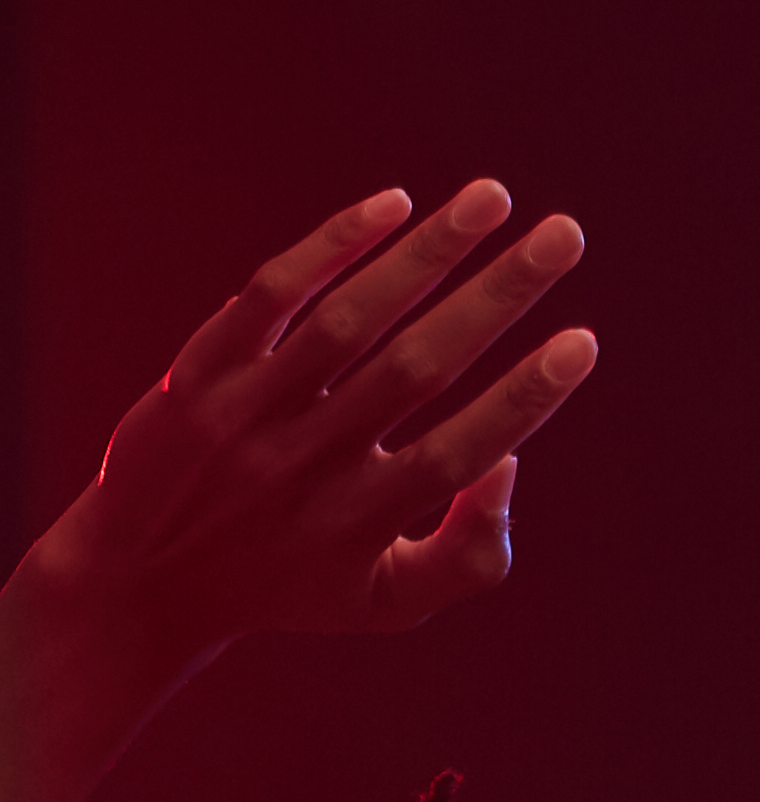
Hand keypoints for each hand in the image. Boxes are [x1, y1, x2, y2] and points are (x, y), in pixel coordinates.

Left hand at [18, 183, 600, 673]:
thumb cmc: (291, 585)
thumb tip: (511, 462)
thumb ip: (473, 555)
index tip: (582, 340)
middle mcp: (303, 466)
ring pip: (347, 318)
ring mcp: (245, 414)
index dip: (524, 397)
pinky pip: (270, 297)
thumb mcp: (390, 604)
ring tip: (494, 198)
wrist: (135, 582)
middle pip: (416, 368)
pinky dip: (331, 245)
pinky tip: (393, 205)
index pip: (457, 453)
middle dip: (499, 295)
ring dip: (428, 251)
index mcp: (361, 525)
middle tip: (566, 234)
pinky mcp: (198, 373)